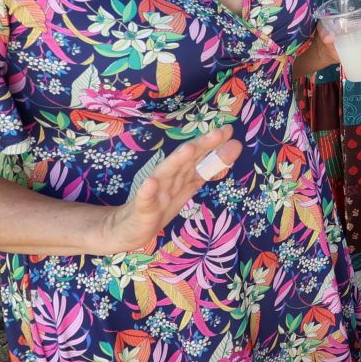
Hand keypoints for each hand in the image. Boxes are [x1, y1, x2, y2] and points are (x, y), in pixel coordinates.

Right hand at [98, 126, 241, 253]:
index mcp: (181, 178)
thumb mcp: (186, 188)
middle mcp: (168, 182)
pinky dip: (147, 192)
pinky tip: (150, 183)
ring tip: (189, 149)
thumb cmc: (159, 207)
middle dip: (201, 147)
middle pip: (185, 162)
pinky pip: (144, 202)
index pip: (198, 160)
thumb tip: (234, 146)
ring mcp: (154, 195)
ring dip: (176, 162)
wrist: (126, 231)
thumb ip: (208, 169)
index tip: (228, 130)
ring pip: (166, 176)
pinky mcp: (141, 211)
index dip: (213, 147)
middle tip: (217, 133)